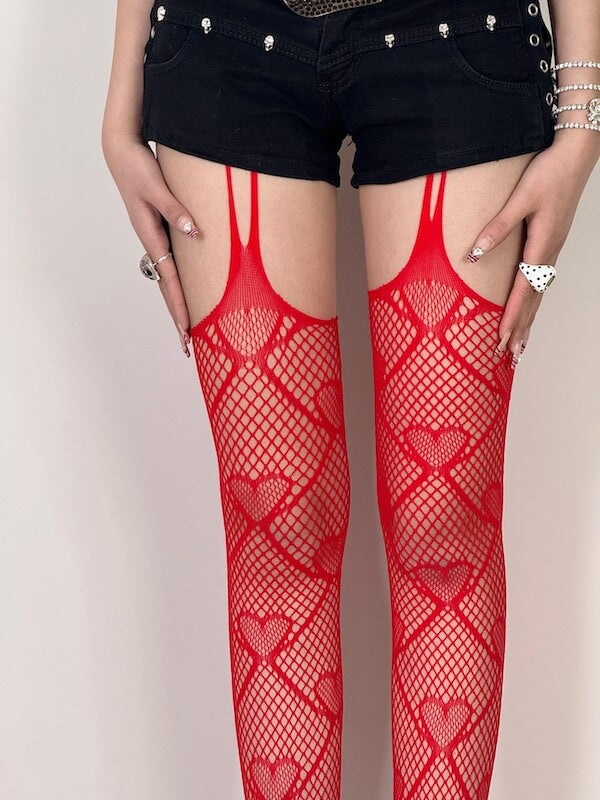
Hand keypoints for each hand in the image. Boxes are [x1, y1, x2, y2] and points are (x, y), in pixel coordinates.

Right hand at [102, 131, 197, 357]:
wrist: (121, 150)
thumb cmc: (137, 166)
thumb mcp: (157, 186)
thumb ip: (176, 209)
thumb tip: (194, 232)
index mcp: (151, 236)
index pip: (170, 281)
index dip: (180, 306)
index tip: (187, 331)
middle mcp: (154, 242)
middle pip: (168, 287)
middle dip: (178, 316)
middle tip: (188, 345)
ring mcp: (157, 237)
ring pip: (171, 278)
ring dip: (180, 302)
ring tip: (189, 327)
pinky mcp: (162, 229)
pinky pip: (174, 262)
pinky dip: (181, 281)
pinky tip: (188, 289)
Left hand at [465, 134, 599, 367]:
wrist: (575, 157)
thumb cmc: (548, 174)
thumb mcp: (519, 199)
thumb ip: (496, 228)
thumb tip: (473, 255)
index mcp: (541, 247)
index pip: (522, 291)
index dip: (511, 317)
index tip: (501, 338)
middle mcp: (548, 254)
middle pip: (533, 301)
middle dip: (521, 329)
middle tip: (510, 357)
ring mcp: (551, 251)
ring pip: (538, 294)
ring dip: (528, 321)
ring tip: (520, 346)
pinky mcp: (550, 245)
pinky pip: (540, 282)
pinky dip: (533, 303)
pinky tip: (528, 311)